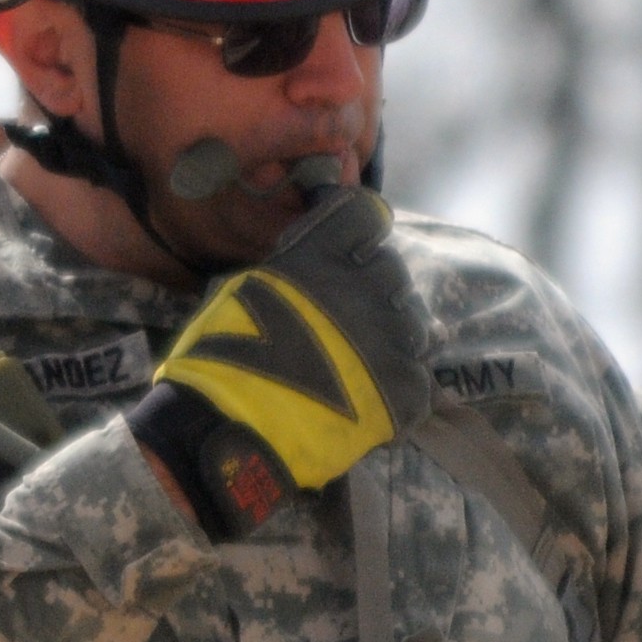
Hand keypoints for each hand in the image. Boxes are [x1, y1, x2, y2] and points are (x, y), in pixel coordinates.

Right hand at [128, 187, 433, 537]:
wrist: (234, 427)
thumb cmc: (222, 357)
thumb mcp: (248, 289)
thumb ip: (295, 270)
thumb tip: (314, 267)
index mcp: (322, 255)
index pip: (368, 214)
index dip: (362, 234)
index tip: (351, 253)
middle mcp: (365, 286)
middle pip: (393, 271)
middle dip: (374, 292)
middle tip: (347, 324)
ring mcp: (390, 337)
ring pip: (414, 324)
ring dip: (392, 339)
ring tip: (360, 367)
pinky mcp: (404, 387)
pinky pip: (419, 379)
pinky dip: (399, 392)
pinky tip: (371, 405)